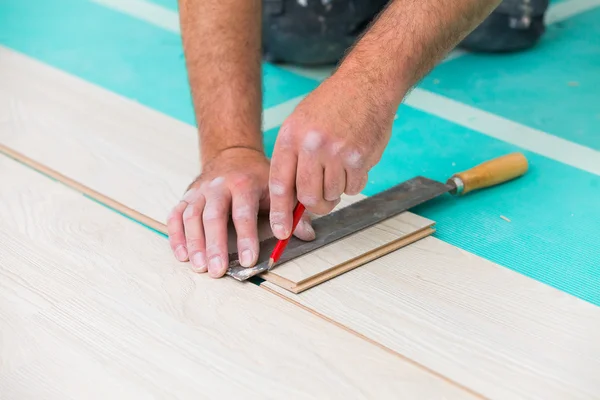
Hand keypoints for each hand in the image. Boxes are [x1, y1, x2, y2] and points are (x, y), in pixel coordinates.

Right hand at [167, 147, 314, 277]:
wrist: (233, 155)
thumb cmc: (258, 177)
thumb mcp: (278, 187)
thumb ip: (292, 210)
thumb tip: (307, 234)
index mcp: (244, 183)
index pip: (243, 212)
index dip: (246, 237)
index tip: (249, 259)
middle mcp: (218, 186)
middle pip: (213, 217)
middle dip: (215, 245)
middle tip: (218, 270)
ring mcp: (200, 192)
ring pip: (192, 217)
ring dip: (194, 243)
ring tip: (200, 267)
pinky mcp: (187, 197)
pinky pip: (176, 216)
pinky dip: (177, 236)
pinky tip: (183, 255)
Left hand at [268, 72, 395, 239]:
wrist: (366, 84)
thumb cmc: (332, 106)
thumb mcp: (300, 123)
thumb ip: (293, 159)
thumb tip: (291, 202)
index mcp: (290, 136)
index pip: (279, 184)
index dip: (279, 212)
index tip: (281, 231)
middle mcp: (311, 145)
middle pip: (307, 197)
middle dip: (314, 205)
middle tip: (320, 200)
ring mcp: (336, 152)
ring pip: (332, 195)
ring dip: (336, 190)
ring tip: (339, 165)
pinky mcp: (359, 158)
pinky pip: (353, 188)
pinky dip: (354, 182)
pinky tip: (354, 160)